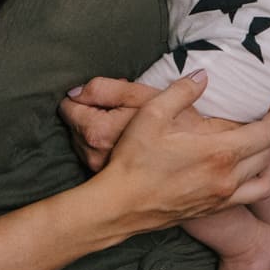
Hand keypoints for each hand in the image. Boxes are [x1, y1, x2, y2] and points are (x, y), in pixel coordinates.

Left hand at [60, 76, 206, 172]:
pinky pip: (95, 156)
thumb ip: (108, 88)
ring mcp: (99, 172)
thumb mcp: (147, 99)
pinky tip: (129, 145)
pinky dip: (105, 147)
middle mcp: (94, 156)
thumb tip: (76, 89)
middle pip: (75, 125)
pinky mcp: (109, 181)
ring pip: (84, 142)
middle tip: (123, 108)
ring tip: (127, 126)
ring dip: (99, 130)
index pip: (69, 107)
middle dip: (94, 111)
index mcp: (99, 132)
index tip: (105, 95)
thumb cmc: (175, 131)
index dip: (87, 95)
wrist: (201, 169)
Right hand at [96, 73, 269, 232]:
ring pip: (265, 177)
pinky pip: (251, 195)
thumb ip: (182, 92)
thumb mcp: (152, 114)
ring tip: (265, 143)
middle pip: (269, 153)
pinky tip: (249, 171)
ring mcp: (222, 196)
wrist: (120, 205)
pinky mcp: (213, 209)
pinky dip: (260, 180)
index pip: (266, 132)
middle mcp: (228, 177)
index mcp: (218, 152)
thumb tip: (203, 76)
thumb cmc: (133, 160)